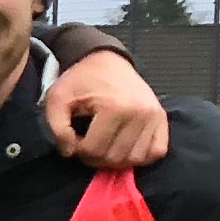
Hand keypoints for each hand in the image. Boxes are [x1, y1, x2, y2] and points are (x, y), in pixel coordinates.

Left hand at [45, 48, 166, 165]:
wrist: (106, 61)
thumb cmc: (81, 80)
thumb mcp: (57, 99)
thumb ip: (58, 129)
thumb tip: (70, 153)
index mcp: (114, 106)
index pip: (93, 150)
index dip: (78, 150)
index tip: (74, 138)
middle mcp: (139, 112)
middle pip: (114, 158)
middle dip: (95, 156)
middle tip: (88, 142)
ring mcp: (154, 115)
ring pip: (135, 159)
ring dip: (116, 159)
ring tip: (105, 144)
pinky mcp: (162, 118)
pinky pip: (156, 152)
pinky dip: (140, 156)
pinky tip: (125, 147)